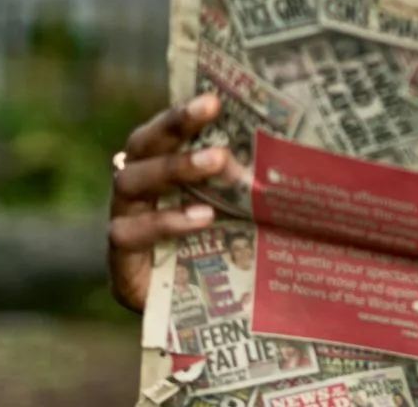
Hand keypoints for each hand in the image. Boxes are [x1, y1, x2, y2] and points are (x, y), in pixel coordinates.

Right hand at [107, 93, 228, 313]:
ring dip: (173, 166)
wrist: (192, 320)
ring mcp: (122, 221)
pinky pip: (129, 233)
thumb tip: (298, 148)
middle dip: (174, 124)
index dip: (181, 112)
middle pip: (141, 145)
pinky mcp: (119, 260)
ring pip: (130, 182)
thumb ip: (248, 182)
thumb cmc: (219, 252)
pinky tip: (202, 217)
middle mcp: (134, 189)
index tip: (213, 97)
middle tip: (210, 109)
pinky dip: (166, 221)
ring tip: (216, 160)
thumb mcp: (236, 212)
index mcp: (158, 170)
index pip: (163, 131)